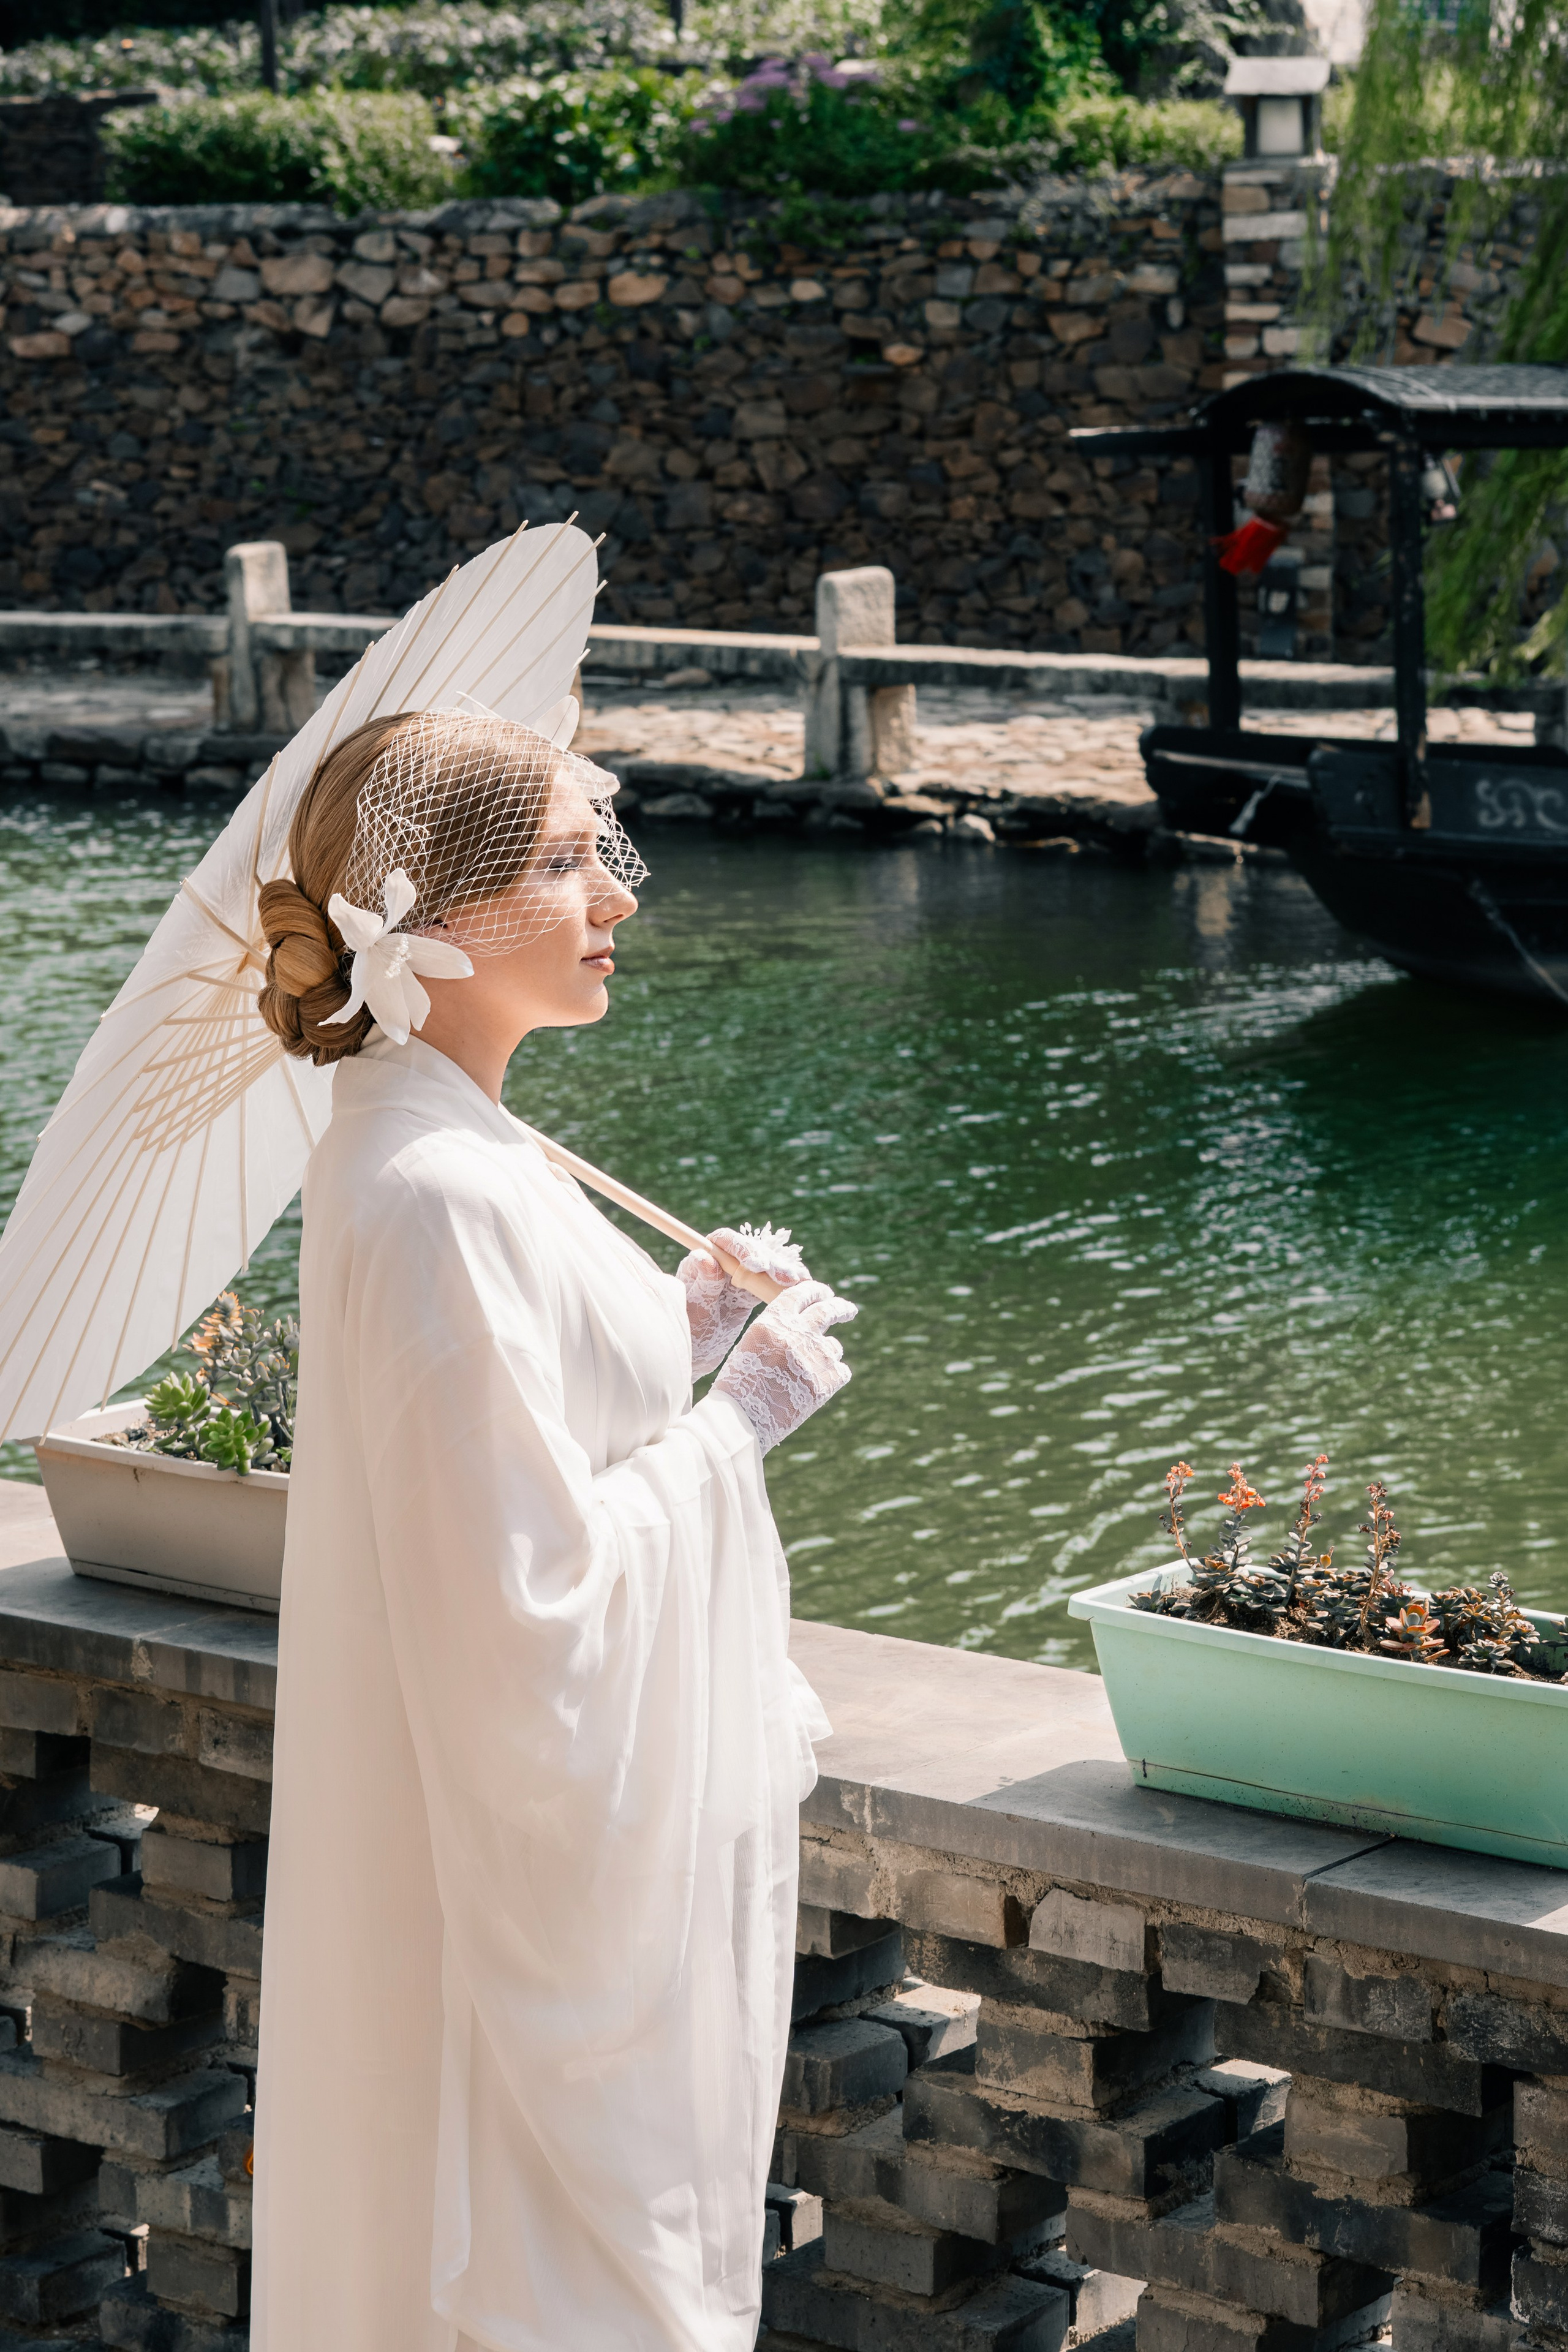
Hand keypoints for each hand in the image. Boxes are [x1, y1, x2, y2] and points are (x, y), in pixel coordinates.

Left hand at [678, 1222, 810, 1378]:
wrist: (695, 1355)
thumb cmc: (688, 1333)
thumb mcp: (695, 1312)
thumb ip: (703, 1285)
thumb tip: (704, 1256)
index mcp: (702, 1262)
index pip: (724, 1241)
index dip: (743, 1248)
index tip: (756, 1266)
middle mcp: (720, 1264)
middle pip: (750, 1251)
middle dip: (771, 1262)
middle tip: (787, 1278)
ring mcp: (737, 1276)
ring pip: (765, 1264)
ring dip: (784, 1270)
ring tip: (802, 1281)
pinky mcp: (750, 1291)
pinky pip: (771, 1281)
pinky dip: (788, 1282)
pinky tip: (806, 1286)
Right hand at [710, 1280, 857, 1453]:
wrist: (742, 1421)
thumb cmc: (739, 1387)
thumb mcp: (752, 1346)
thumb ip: (778, 1332)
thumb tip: (803, 1327)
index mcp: (773, 1321)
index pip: (801, 1294)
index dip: (815, 1291)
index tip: (824, 1293)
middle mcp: (797, 1333)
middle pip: (828, 1310)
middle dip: (840, 1307)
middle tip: (848, 1308)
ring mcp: (816, 1356)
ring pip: (833, 1346)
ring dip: (827, 1354)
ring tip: (807, 1374)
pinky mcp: (829, 1380)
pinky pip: (841, 1371)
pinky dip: (832, 1378)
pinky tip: (814, 1390)